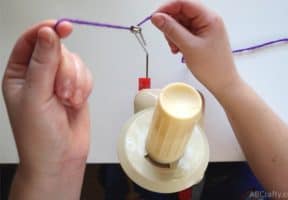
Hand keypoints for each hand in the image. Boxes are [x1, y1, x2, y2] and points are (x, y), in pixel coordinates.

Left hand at [2, 20, 91, 198]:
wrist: (61, 158)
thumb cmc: (39, 136)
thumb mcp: (36, 97)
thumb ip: (44, 63)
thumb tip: (49, 34)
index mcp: (19, 74)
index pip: (31, 41)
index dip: (46, 31)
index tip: (62, 28)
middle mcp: (39, 74)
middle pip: (59, 51)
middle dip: (65, 71)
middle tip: (61, 92)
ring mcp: (59, 81)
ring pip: (75, 62)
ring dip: (76, 82)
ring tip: (69, 101)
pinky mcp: (76, 88)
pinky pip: (87, 74)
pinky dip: (85, 87)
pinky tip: (77, 102)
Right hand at [151, 0, 239, 96]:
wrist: (222, 83)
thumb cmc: (213, 68)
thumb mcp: (188, 46)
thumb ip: (171, 30)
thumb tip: (157, 17)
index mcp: (209, 18)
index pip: (183, 3)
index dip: (167, 8)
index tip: (155, 18)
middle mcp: (207, 20)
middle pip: (181, 13)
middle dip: (170, 25)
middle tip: (167, 38)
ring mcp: (204, 29)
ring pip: (180, 24)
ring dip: (173, 35)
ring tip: (175, 47)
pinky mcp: (201, 38)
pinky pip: (184, 33)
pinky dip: (177, 40)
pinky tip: (178, 49)